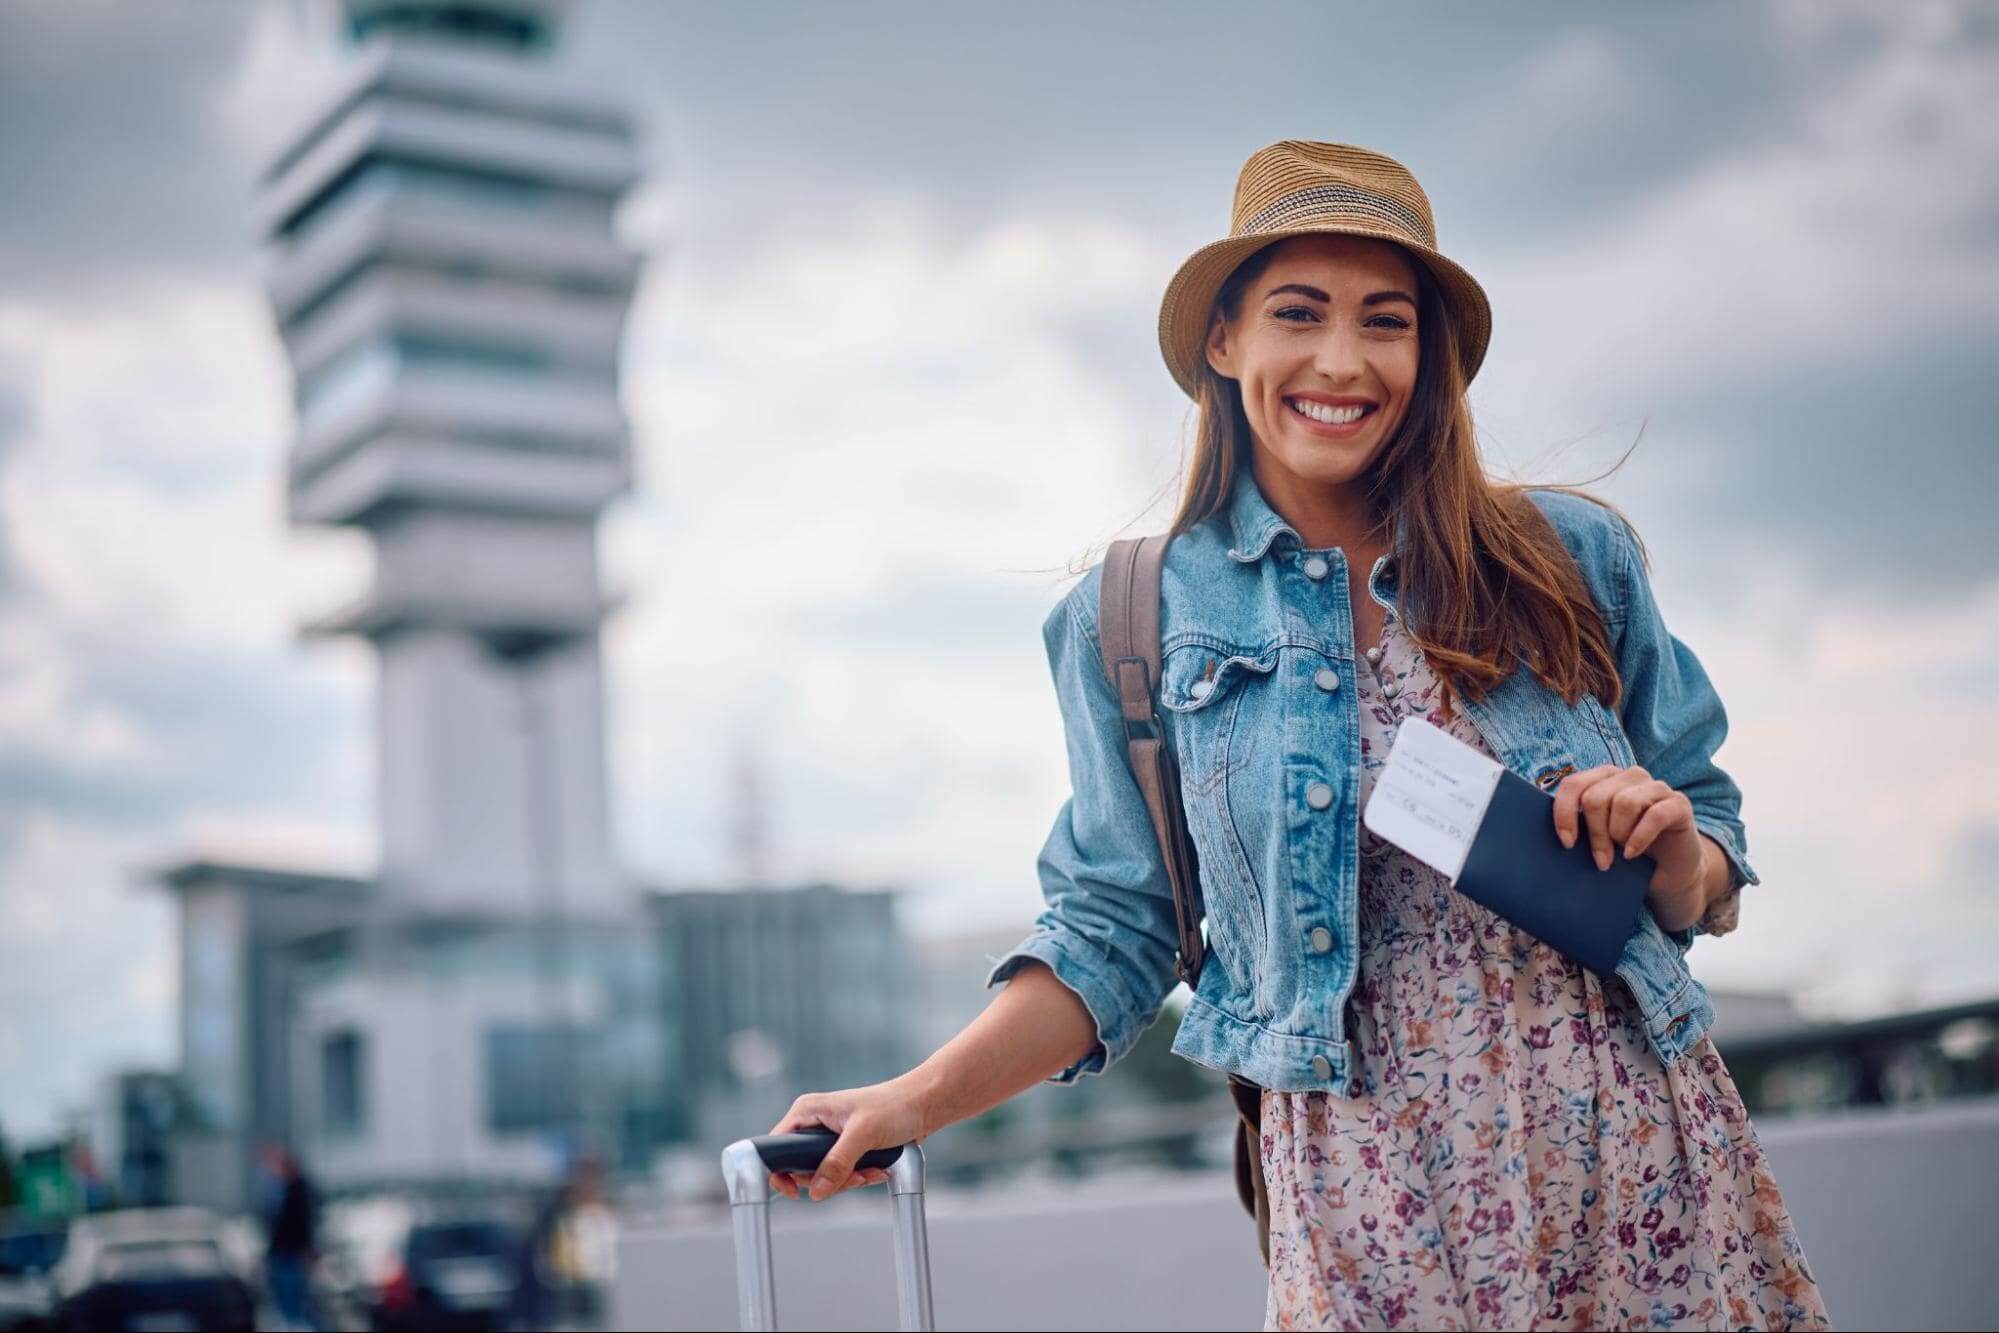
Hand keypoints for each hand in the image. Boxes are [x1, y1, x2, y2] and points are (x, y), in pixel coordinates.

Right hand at [767, 1075, 932, 1201]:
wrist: (923, 1104)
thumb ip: (837, 1162)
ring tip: (871, 1171)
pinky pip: (842, 1174)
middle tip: (853, 1177)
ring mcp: (829, 1138)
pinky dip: (859, 1177)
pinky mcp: (846, 1149)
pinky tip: (877, 1170)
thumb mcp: (863, 1134)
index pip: (777, 1146)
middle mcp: (814, 1124)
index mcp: (808, 1111)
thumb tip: (816, 1191)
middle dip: (829, 1179)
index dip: (780, 1171)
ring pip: (824, 1175)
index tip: (795, 1191)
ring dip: (848, 1180)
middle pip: (802, 1168)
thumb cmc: (894, 1105)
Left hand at [1550, 764, 1706, 926]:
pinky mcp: (1679, 804)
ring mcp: (1657, 787)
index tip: (1567, 843)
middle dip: (1595, 834)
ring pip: (1624, 803)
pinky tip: (1633, 854)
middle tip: (1601, 860)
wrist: (1668, 871)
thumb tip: (1551, 834)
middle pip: (1596, 798)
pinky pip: (1654, 815)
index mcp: (1604, 778)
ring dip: (1618, 835)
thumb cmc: (1626, 852)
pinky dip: (1639, 838)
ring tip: (1621, 854)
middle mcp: (1630, 776)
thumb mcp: (1598, 837)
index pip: (1574, 784)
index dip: (1564, 813)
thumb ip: (1579, 826)